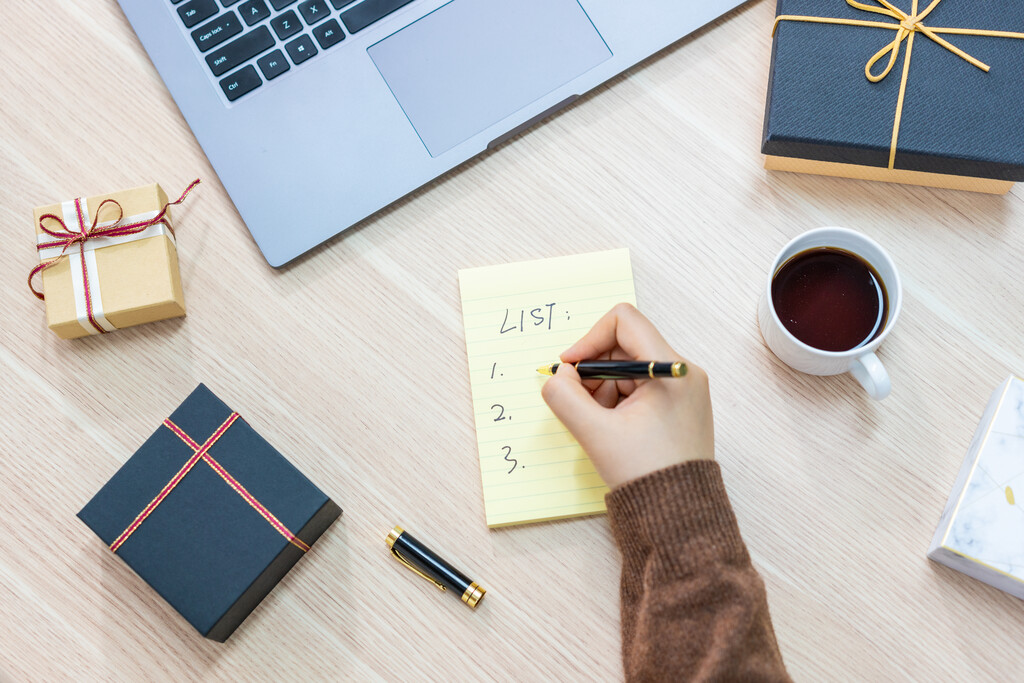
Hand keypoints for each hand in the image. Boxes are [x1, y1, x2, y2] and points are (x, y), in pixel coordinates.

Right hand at [541, 303, 713, 488]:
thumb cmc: (647, 475)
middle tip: (580, 403)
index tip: (570, 368)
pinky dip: (617, 401)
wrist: (679, 517)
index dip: (589, 339)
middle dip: (593, 371)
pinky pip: (639, 388)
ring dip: (603, 389)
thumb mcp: (595, 434)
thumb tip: (558, 376)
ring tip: (599, 424)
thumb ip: (565, 397)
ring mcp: (683, 391)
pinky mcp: (678, 408)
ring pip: (629, 369)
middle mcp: (683, 373)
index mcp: (671, 369)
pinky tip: (612, 430)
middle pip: (624, 346)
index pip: (624, 322)